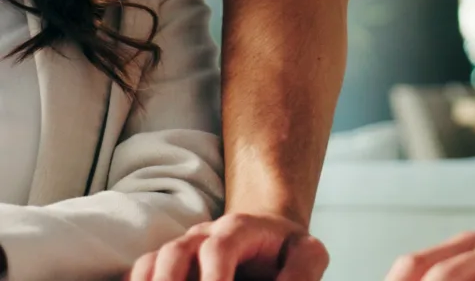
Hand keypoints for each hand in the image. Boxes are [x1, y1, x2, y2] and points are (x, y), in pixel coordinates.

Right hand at [126, 212, 328, 280]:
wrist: (266, 241)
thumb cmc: (286, 252)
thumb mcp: (307, 254)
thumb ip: (303, 271)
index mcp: (239, 228)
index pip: (219, 247)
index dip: (214, 278)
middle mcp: (203, 236)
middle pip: (174, 253)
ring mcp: (179, 251)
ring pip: (151, 263)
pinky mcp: (163, 269)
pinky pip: (137, 274)